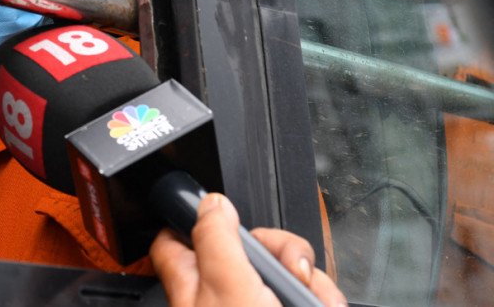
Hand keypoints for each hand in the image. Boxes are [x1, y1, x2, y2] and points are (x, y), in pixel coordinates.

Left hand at [149, 193, 346, 306]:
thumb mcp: (226, 286)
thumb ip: (216, 239)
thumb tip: (212, 202)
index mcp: (195, 282)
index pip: (176, 238)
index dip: (195, 215)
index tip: (223, 208)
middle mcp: (223, 295)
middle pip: (250, 246)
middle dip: (283, 251)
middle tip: (292, 269)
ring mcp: (254, 303)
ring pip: (287, 272)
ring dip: (311, 283)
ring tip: (311, 300)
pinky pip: (310, 296)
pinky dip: (322, 299)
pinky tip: (320, 305)